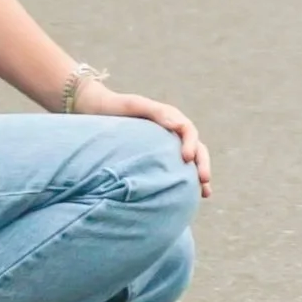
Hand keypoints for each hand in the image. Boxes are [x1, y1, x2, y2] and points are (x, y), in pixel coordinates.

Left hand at [72, 78, 211, 197]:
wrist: (96, 110)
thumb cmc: (115, 107)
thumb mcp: (134, 105)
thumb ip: (157, 112)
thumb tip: (179, 125)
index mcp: (170, 117)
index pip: (189, 131)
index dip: (191, 144)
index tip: (186, 159)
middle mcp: (173, 131)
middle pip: (196, 147)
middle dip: (202, 164)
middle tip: (204, 180)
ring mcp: (167, 145)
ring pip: (191, 160)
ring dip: (199, 175)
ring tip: (205, 193)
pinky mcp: (159, 156)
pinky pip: (177, 168)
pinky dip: (185, 180)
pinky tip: (189, 196)